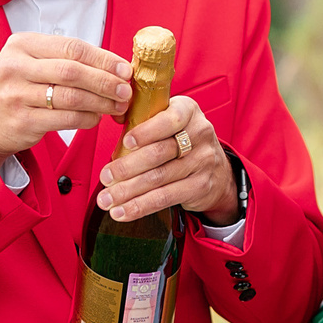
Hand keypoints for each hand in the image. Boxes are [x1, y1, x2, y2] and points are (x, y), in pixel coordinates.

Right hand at [0, 34, 132, 158]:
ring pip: (71, 97)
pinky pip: (65, 119)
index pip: (72, 47)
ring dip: (101, 102)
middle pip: (73, 71)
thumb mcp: (30, 62)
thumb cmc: (15, 88)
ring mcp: (16, 95)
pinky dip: (87, 119)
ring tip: (117, 105)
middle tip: (126, 90)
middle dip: (106, 81)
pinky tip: (97, 117)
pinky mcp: (22, 121)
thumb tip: (114, 65)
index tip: (125, 68)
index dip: (103, 58)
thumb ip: (65, 59)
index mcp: (21, 44)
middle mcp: (15, 67)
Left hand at [98, 93, 238, 223]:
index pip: (169, 120)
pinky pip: (165, 198)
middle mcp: (199, 134)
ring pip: (159, 178)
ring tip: (107, 199)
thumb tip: (116, 116)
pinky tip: (123, 211)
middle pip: (159, 153)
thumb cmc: (182, 140)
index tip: (125, 142)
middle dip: (127, 167)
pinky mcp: (200, 186)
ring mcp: (202, 161)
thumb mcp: (169, 120)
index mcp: (188, 111)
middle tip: (105, 176)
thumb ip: (144, 117)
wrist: (217, 169)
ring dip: (128, 191)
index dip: (146, 132)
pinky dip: (141, 206)